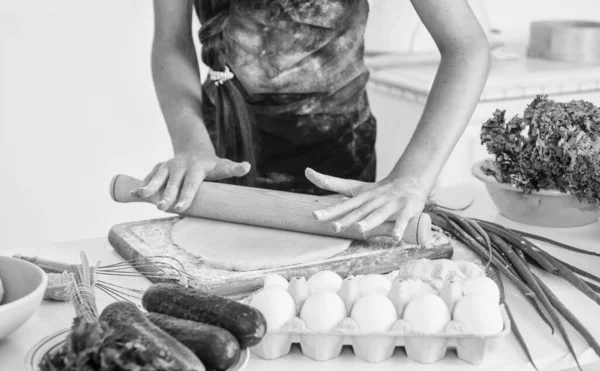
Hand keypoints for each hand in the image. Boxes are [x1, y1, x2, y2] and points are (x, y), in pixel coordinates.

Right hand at [133, 153, 250, 211]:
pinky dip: (141, 184)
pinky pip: (149, 176)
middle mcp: (179, 166)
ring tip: (140, 195)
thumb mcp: (222, 166)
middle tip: (161, 208)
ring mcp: (167, 166)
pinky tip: (132, 194)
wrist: (194, 150)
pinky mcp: (158, 168)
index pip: (191, 184)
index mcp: (196, 168)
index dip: (186, 196)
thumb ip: (233, 168)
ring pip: (157, 177)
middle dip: (166, 195)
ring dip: (149, 187)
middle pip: (172, 183)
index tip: (180, 208)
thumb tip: (246, 166)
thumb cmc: (211, 165)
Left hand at [305, 168, 430, 240]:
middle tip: (333, 227)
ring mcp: (390, 204)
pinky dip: (399, 228)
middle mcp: (373, 200)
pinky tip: (395, 238)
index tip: (314, 216)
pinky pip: (402, 219)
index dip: (329, 211)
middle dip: (346, 219)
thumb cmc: (378, 190)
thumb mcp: (355, 187)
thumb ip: (332, 184)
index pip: (342, 205)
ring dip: (369, 221)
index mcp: (361, 197)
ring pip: (378, 214)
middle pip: (358, 211)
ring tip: (359, 229)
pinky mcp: (407, 208)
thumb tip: (306, 171)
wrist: (410, 180)